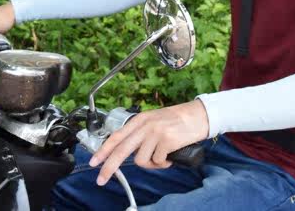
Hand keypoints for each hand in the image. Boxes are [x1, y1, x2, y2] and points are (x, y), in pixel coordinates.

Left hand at [90, 100, 209, 185]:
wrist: (200, 115)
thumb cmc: (179, 119)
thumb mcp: (155, 121)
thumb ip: (141, 133)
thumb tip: (128, 153)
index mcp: (141, 119)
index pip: (117, 136)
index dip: (103, 150)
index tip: (94, 162)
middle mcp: (146, 125)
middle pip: (121, 150)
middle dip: (109, 167)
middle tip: (101, 179)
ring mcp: (156, 132)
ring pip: (141, 160)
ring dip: (151, 163)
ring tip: (162, 156)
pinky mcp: (167, 140)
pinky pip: (158, 161)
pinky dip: (163, 163)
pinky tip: (170, 156)